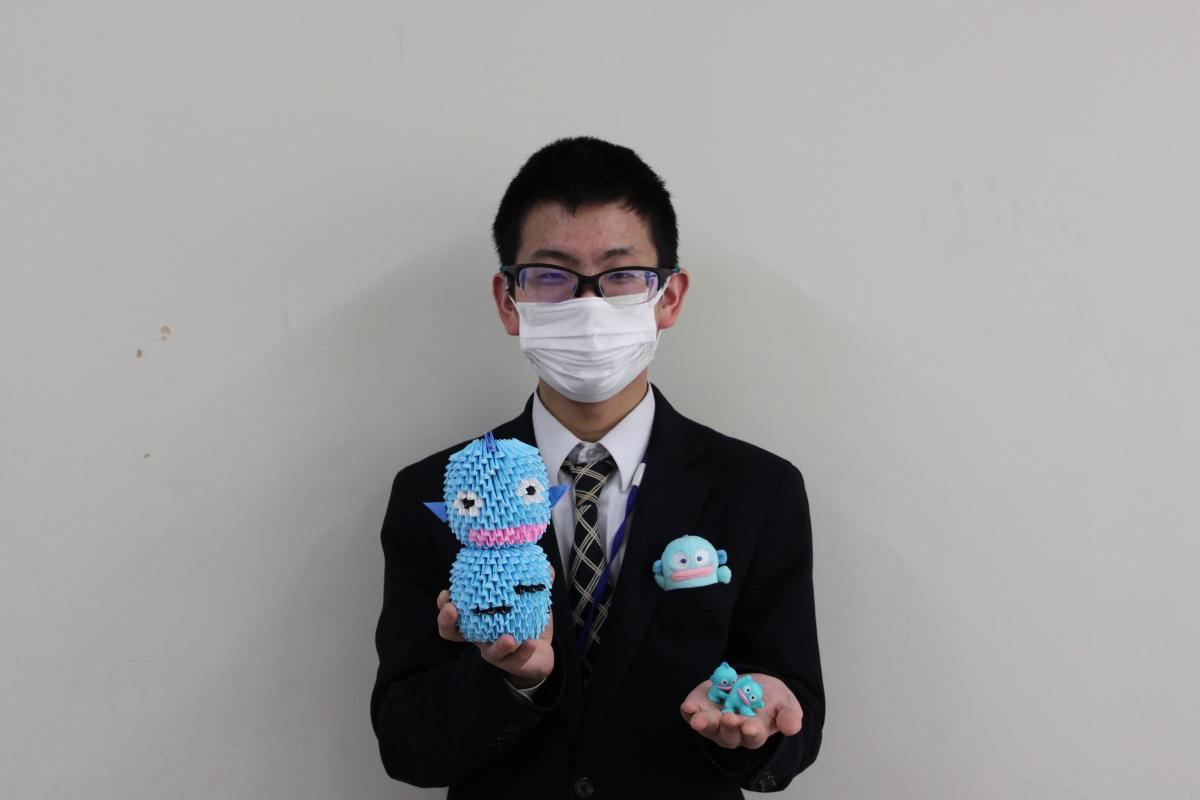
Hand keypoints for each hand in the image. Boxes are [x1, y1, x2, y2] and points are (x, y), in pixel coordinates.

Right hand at [435, 566, 554, 689]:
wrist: (540, 652)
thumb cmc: (526, 620)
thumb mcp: (529, 599)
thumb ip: (536, 583)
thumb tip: (546, 566)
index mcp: (479, 618)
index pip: (453, 612)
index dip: (444, 605)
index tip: (446, 593)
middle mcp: (481, 636)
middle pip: (452, 633)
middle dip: (447, 622)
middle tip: (452, 610)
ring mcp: (495, 652)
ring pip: (489, 653)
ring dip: (498, 645)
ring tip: (508, 637)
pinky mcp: (512, 664)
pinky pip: (517, 658)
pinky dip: (524, 651)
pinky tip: (531, 643)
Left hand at [680, 673, 802, 749]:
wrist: (751, 682)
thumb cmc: (770, 697)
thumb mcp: (785, 703)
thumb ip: (789, 715)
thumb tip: (792, 728)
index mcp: (754, 733)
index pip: (752, 738)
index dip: (751, 733)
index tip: (750, 726)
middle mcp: (732, 732)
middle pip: (728, 737)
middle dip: (728, 728)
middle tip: (729, 718)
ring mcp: (714, 722)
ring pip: (707, 728)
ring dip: (704, 724)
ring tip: (698, 719)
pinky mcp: (700, 708)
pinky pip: (691, 714)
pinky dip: (688, 712)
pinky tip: (687, 707)